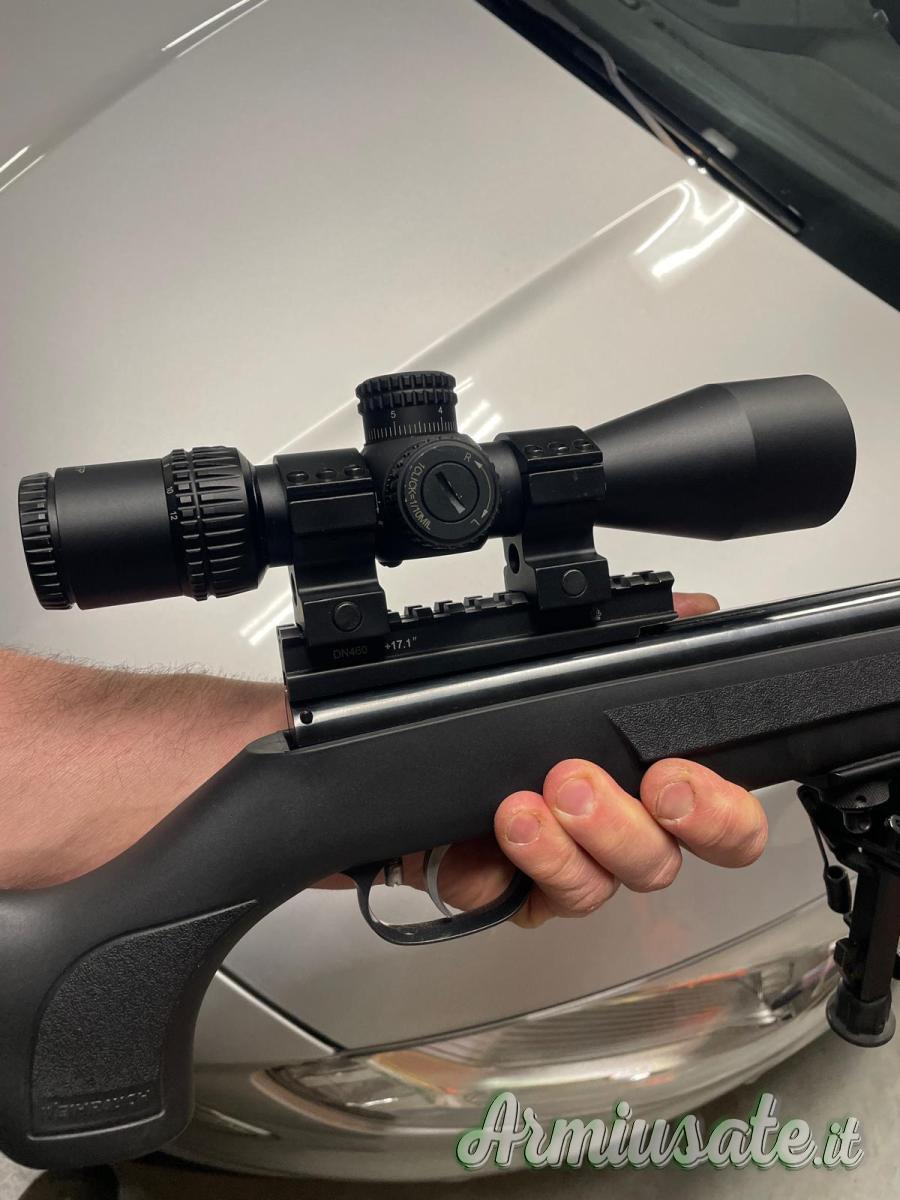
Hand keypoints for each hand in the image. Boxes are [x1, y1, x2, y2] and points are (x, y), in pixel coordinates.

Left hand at [404, 591, 767, 926]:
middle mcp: (627, 842)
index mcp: (665, 796)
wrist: (448, 765)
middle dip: (620, 825)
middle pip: (660, 863)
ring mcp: (576, 874)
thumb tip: (695, 610)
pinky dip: (507, 869)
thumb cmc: (537, 726)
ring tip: (522, 807)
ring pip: (595, 889)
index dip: (717, 815)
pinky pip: (525, 903)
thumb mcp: (589, 667)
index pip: (729, 826)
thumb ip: (651, 639)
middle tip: (576, 782)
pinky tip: (492, 838)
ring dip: (561, 846)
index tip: (671, 779)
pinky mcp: (519, 896)